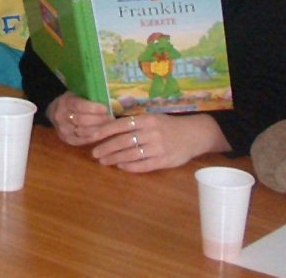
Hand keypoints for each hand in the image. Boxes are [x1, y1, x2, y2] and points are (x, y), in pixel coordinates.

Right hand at [48, 92, 111, 145]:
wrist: (54, 113)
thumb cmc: (71, 102)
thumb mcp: (77, 94)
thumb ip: (89, 97)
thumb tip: (109, 100)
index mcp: (64, 102)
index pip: (79, 106)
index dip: (93, 108)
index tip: (106, 108)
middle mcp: (61, 117)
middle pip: (82, 120)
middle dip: (99, 120)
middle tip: (112, 118)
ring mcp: (63, 130)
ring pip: (84, 132)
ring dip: (99, 130)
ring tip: (110, 127)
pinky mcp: (67, 140)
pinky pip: (83, 140)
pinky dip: (95, 138)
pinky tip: (103, 134)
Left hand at [90, 112, 227, 172]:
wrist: (194, 135)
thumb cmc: (168, 126)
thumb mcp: (152, 118)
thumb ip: (134, 122)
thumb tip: (108, 126)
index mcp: (146, 120)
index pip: (120, 124)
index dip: (104, 131)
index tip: (91, 136)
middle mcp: (151, 133)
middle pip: (123, 141)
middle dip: (106, 148)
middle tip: (95, 153)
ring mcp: (158, 148)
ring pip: (131, 154)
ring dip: (115, 159)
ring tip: (104, 161)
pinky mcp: (164, 161)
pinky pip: (144, 165)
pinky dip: (130, 167)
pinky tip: (121, 166)